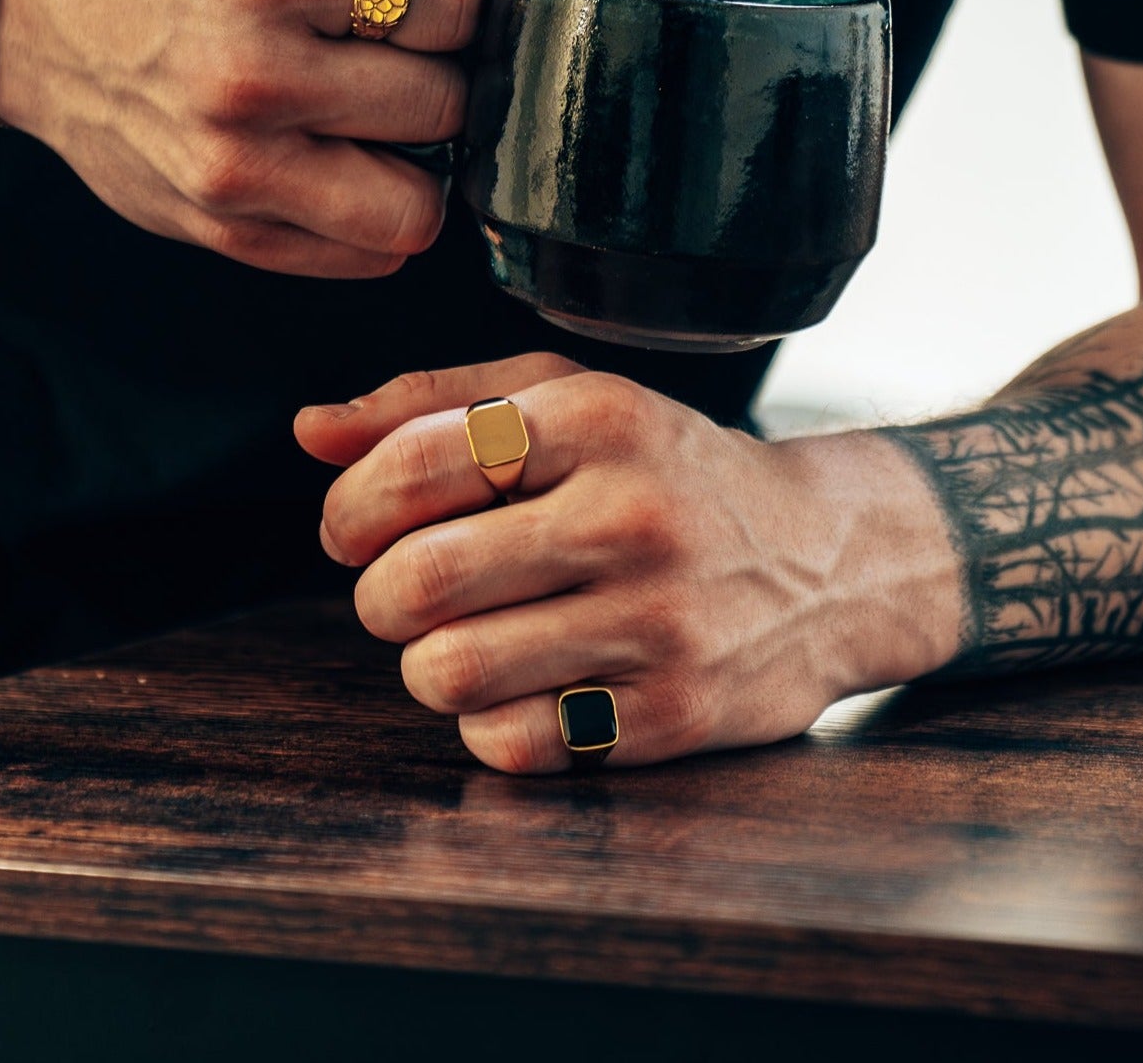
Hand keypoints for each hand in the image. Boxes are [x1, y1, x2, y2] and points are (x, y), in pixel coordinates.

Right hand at [0, 0, 588, 275]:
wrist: (51, 19)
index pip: (454, 6)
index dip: (456, 1)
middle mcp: (252, 78)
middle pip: (445, 108)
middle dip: (440, 82)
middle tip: (396, 61)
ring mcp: (236, 169)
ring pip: (417, 209)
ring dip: (418, 170)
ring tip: (376, 125)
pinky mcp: (228, 234)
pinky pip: (368, 257)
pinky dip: (374, 217)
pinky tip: (337, 165)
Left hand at [294, 354, 958, 771]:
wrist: (832, 558)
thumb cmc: (672, 472)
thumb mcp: (572, 400)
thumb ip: (436, 404)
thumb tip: (310, 432)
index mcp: (597, 418)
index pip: (414, 465)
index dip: (351, 508)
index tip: (356, 528)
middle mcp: (631, 515)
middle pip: (417, 582)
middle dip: (383, 595)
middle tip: (415, 588)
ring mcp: (659, 621)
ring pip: (447, 673)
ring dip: (432, 662)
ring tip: (475, 635)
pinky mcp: (675, 714)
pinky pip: (511, 742)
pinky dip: (494, 721)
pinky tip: (534, 682)